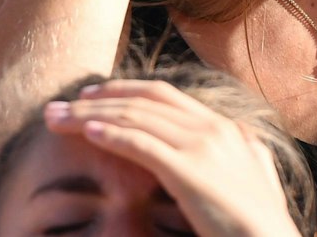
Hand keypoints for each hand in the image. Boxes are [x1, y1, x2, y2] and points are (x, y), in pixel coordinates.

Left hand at [46, 79, 302, 236]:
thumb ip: (239, 153)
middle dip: (99, 98)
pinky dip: (112, 135)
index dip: (125, 92)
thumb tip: (233, 141)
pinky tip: (86, 134)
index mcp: (227, 129)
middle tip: (62, 103)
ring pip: (137, 117)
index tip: (94, 96)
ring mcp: (205, 145)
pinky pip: (142, 143)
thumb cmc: (259, 224)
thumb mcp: (254, 175)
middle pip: (146, 100)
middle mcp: (215, 128)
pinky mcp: (191, 169)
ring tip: (57, 118)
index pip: (166, 97)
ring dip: (90, 115)